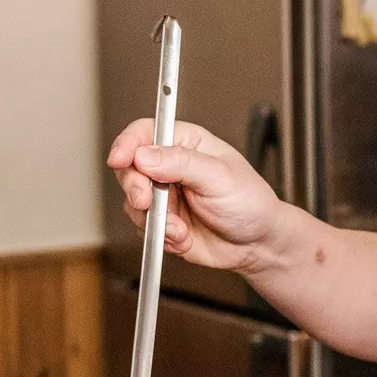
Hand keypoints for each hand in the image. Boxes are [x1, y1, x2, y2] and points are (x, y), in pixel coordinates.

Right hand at [106, 119, 285, 273]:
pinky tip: (183, 238)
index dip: (128, 143)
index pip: (146, 132)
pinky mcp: (162, 220)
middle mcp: (170, 167)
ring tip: (181, 229)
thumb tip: (145, 155)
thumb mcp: (220, 177)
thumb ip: (182, 163)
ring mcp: (164, 195)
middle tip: (147, 202)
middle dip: (136, 189)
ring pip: (133, 202)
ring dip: (155, 220)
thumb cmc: (249, 203)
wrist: (257, 244)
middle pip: (130, 168)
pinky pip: (143, 227)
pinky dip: (161, 236)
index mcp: (187, 143)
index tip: (120, 159)